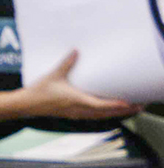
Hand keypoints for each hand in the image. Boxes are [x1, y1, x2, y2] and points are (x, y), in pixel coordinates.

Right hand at [23, 51, 139, 120]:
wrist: (28, 105)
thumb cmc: (40, 91)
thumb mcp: (53, 74)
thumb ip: (67, 63)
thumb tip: (77, 51)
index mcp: (76, 100)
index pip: (100, 105)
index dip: (114, 104)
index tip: (127, 102)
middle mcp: (80, 109)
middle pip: (107, 113)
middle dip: (123, 111)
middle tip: (138, 106)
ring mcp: (78, 114)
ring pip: (103, 117)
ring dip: (117, 114)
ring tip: (130, 109)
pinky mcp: (75, 114)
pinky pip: (96, 117)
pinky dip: (106, 114)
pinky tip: (110, 112)